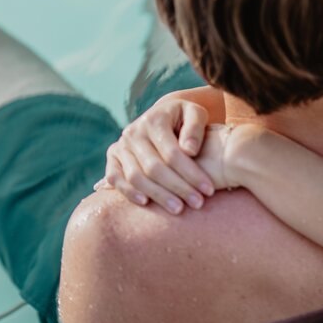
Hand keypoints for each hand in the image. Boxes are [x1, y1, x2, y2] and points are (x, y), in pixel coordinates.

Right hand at [95, 93, 216, 213]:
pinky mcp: (113, 157)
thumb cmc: (185, 118)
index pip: (173, 153)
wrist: (164, 116)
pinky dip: (128, 192)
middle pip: (154, 168)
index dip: (191, 173)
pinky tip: (146, 203)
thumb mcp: (196, 113)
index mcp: (154, 120)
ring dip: (158, 195)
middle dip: (178, 188)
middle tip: (198, 203)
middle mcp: (133, 132)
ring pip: (136, 176)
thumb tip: (189, 150)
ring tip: (179, 209)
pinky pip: (115, 178)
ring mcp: (121, 145)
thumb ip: (195, 128)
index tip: (209, 190)